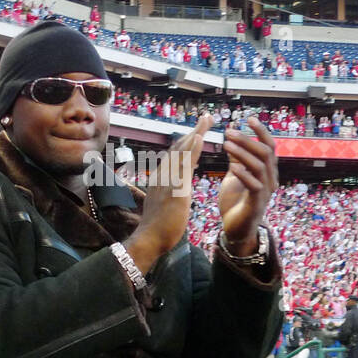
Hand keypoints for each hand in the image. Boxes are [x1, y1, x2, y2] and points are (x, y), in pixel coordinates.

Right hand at [124, 115, 211, 272]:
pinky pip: (184, 165)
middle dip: (194, 131)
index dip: (188, 140)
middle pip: (179, 147)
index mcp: (161, 177)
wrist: (149, 240)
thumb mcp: (165, 203)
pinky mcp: (174, 188)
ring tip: (207, 120)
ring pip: (182, 151)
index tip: (198, 130)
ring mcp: (167, 180)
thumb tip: (178, 184)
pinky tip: (199, 138)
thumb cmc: (158, 227)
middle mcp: (162, 174)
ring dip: (195, 133)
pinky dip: (191, 150)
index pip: (175, 154)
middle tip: (207, 117)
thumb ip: (171, 190)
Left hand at [218, 117, 278, 253]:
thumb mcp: (235, 175)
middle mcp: (270, 179)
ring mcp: (265, 192)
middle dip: (247, 140)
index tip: (249, 119)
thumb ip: (237, 158)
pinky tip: (232, 166)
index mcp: (266, 171)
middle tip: (229, 132)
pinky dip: (243, 174)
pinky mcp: (256, 204)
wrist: (235, 230)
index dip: (261, 132)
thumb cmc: (236, 202)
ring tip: (226, 144)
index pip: (269, 146)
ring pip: (260, 166)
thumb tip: (232, 137)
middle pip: (265, 153)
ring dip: (243, 153)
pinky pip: (254, 185)